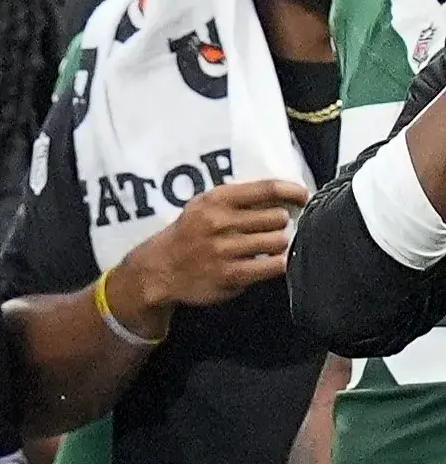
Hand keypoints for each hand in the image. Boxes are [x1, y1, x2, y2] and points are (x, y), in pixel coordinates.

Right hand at [120, 178, 308, 321]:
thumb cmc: (189, 234)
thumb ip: (238, 200)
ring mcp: (225, 250)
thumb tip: (285, 196)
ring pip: (279, 241)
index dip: (293, 191)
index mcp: (215, 200)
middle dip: (280, 223)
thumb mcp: (203, 206)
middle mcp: (219, 223)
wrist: (159, 269)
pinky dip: (278, 263)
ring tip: (267, 246)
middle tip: (271, 229)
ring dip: (279, 244)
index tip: (304, 197)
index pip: (266, 188)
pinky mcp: (232, 276)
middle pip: (278, 217)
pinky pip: (274, 266)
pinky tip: (270, 262)